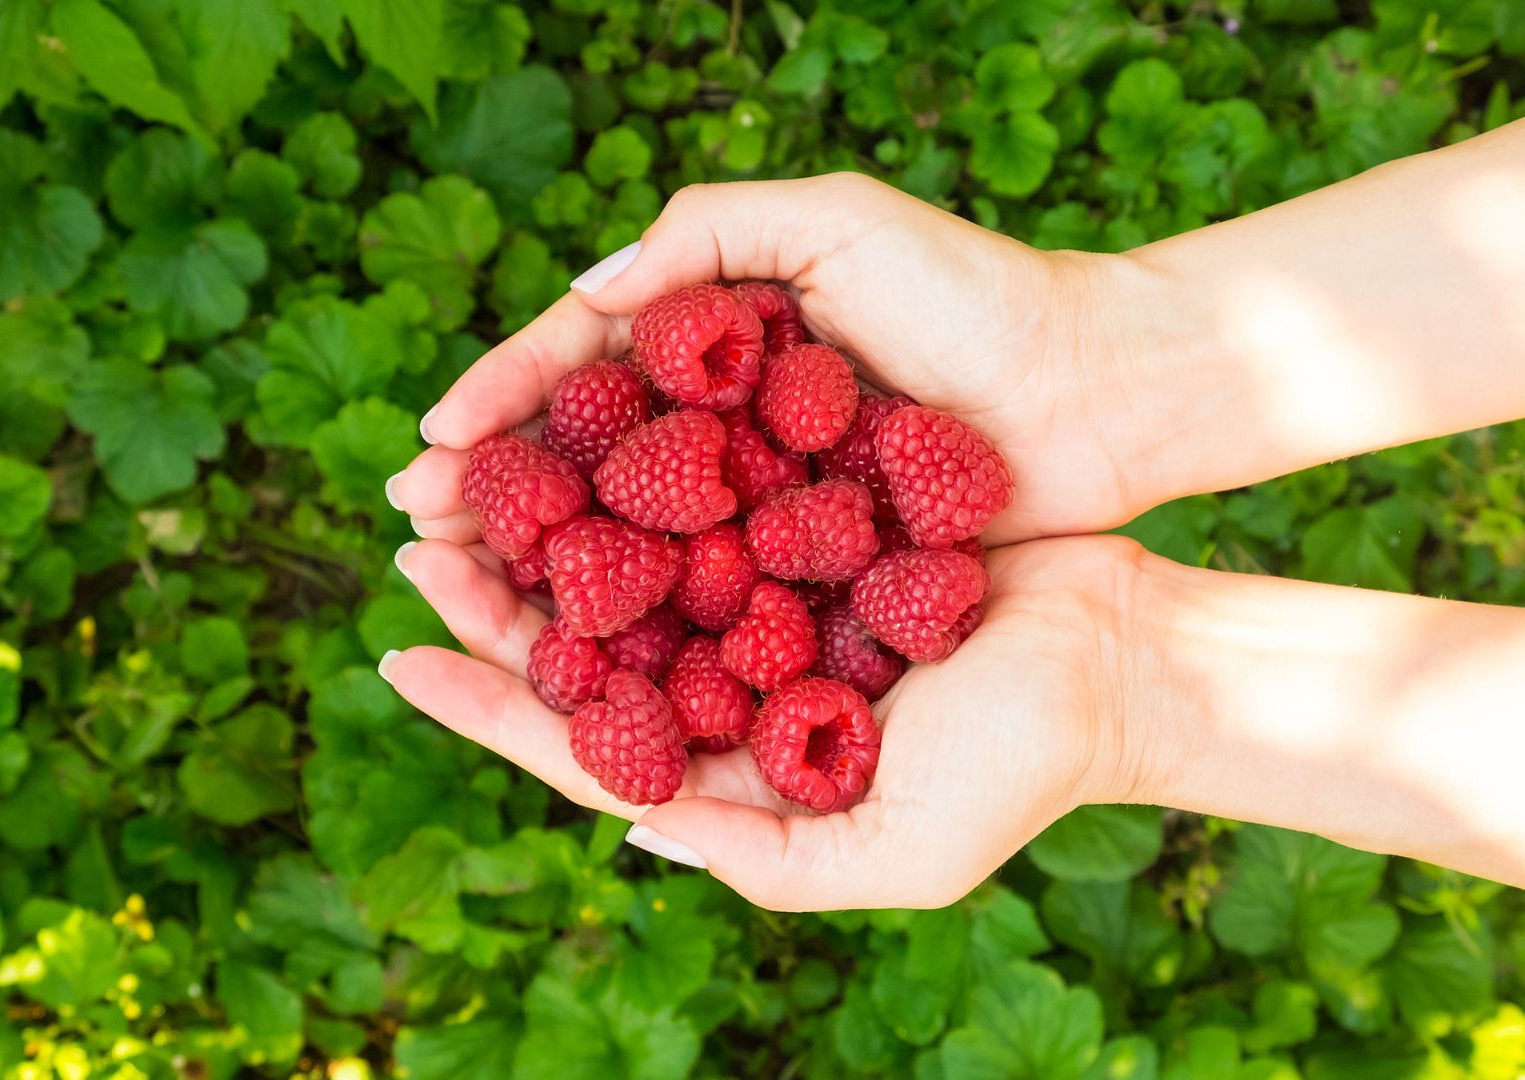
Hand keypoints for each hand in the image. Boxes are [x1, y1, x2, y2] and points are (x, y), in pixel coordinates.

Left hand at [379, 533, 1150, 909]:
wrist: (1123, 656)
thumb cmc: (1020, 767)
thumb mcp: (894, 852)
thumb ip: (759, 856)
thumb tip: (631, 830)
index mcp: (737, 767)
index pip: (587, 741)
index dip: (490, 701)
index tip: (402, 653)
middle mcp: (737, 678)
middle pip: (591, 637)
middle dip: (497, 587)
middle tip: (413, 528)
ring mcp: (772, 595)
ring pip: (635, 552)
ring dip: (553, 512)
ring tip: (469, 466)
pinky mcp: (812, 521)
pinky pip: (715, 487)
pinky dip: (650, 457)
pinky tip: (591, 415)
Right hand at [388, 172, 1166, 544]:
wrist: (1099, 395)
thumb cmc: (978, 296)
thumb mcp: (837, 223)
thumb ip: (707, 236)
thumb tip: (578, 299)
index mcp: (718, 334)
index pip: (581, 364)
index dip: (501, 400)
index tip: (430, 441)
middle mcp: (727, 421)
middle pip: (584, 460)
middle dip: (496, 493)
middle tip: (415, 532)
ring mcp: (764, 499)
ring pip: (629, 536)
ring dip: (544, 565)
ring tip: (466, 591)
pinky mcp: (809, 568)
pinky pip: (707, 594)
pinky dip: (641, 619)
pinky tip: (579, 646)